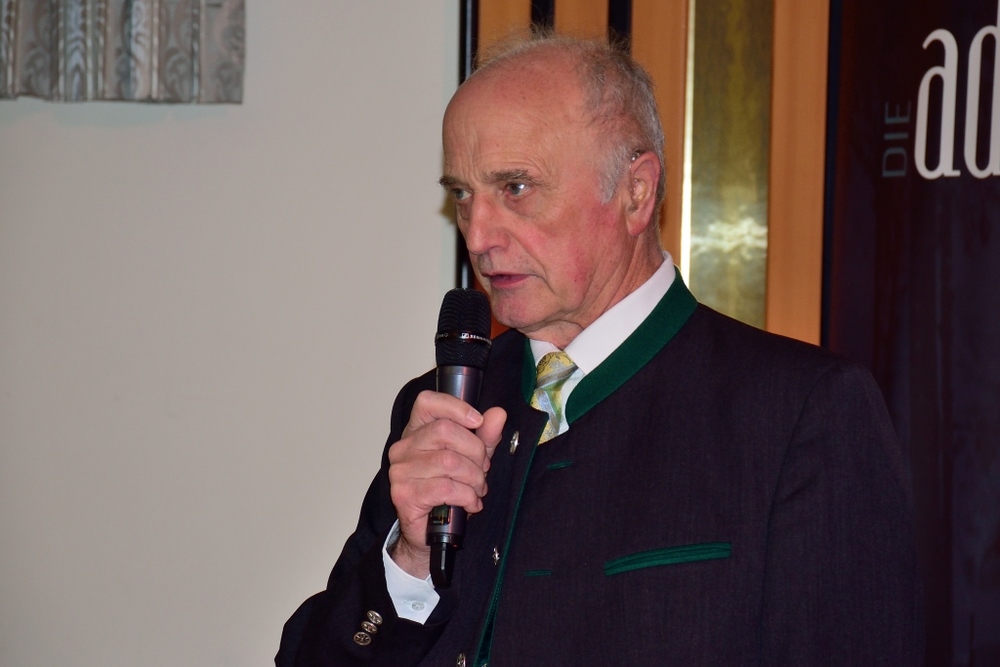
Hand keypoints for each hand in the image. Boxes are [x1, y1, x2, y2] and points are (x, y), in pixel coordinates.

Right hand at [387, 390, 506, 577]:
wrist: (429, 534)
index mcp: (416, 431)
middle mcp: (403, 447)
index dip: (456, 407)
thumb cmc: (448, 492)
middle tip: (482, 469)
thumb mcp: (472, 459)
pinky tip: (471, 504)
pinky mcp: (404, 494)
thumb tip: (498, 414)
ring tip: (478, 489)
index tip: (478, 421)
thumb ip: (485, 436)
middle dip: (475, 451)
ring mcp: (400, 471)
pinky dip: (467, 497)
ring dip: (474, 479)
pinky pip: (446, 488)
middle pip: (445, 430)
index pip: (427, 402)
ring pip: (450, 461)